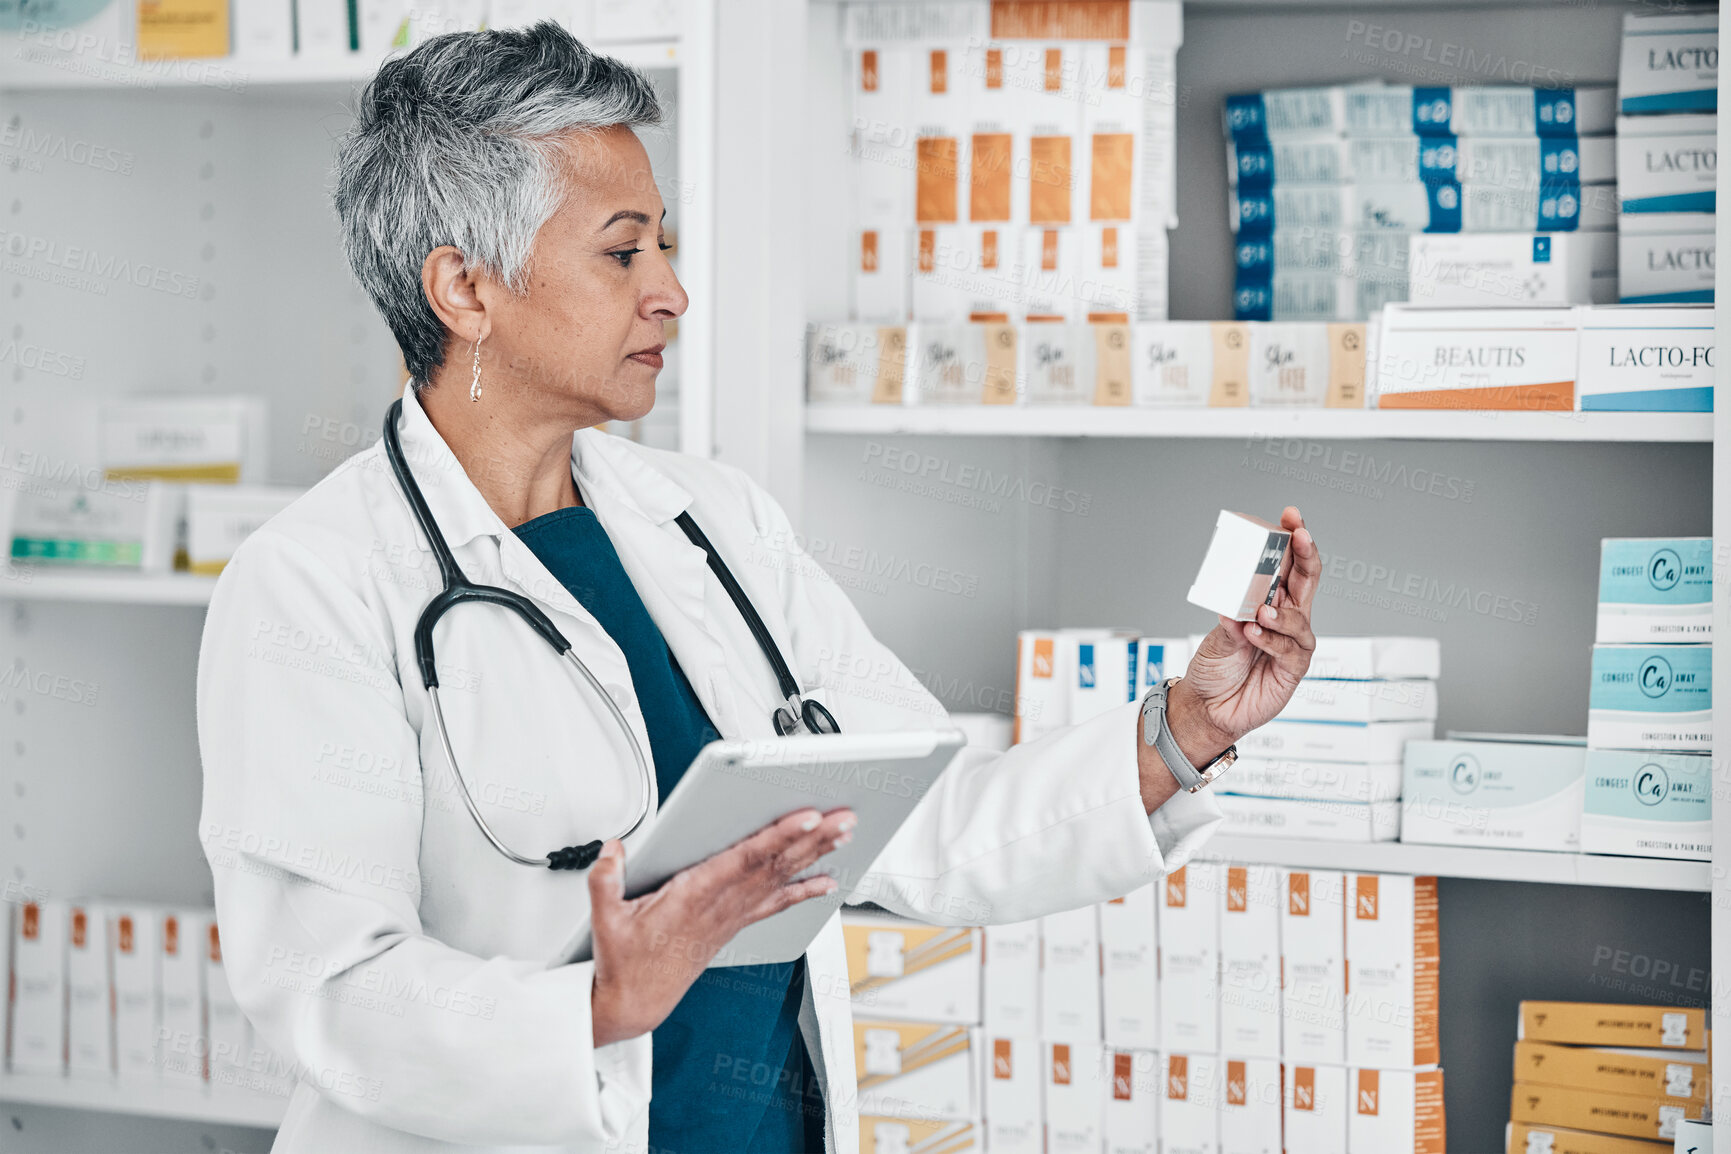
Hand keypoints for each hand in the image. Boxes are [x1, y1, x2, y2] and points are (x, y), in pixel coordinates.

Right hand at [587, 806, 854, 1046]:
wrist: (636, 1002)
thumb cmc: (626, 962)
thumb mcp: (605, 920)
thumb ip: (605, 879)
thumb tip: (613, 849)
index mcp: (693, 896)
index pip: (745, 859)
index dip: (779, 836)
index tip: (807, 817)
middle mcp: (722, 905)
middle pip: (775, 864)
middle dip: (813, 838)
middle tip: (844, 817)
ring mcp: (732, 916)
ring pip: (781, 878)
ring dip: (815, 854)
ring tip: (844, 835)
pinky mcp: (734, 925)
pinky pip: (776, 903)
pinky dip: (804, 890)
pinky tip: (827, 882)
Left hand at [1173, 505, 1320, 747]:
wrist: (1208, 708)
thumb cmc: (1214, 669)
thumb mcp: (1217, 637)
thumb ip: (1232, 621)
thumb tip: (1238, 609)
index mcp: (1268, 602)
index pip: (1286, 566)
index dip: (1291, 541)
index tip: (1290, 517)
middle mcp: (1284, 619)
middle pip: (1306, 580)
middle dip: (1305, 554)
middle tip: (1299, 535)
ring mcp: (1291, 643)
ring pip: (1300, 618)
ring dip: (1281, 612)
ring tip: (1260, 612)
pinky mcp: (1293, 669)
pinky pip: (1291, 649)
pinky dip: (1272, 639)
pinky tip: (1254, 635)